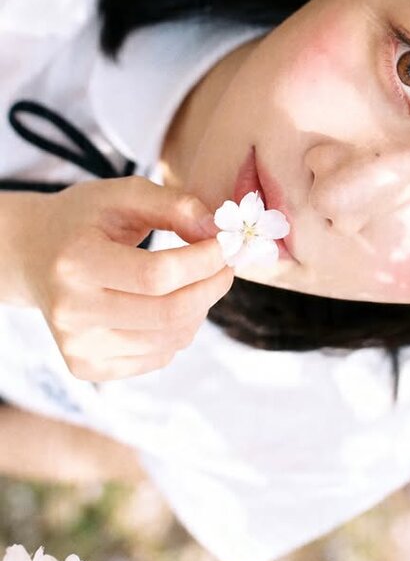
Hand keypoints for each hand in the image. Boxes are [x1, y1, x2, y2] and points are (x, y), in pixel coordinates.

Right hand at [22, 176, 233, 381]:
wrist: (33, 255)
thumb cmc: (83, 220)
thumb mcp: (121, 195)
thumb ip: (172, 204)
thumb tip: (215, 230)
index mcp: (75, 263)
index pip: (157, 275)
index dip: (203, 262)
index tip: (224, 245)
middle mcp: (71, 311)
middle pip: (168, 313)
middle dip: (211, 288)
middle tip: (226, 267)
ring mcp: (77, 345)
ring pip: (168, 341)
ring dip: (199, 310)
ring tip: (198, 283)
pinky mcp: (86, 366)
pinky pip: (156, 359)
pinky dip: (178, 333)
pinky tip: (171, 306)